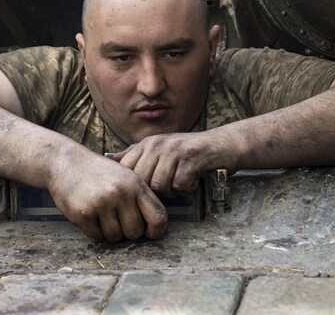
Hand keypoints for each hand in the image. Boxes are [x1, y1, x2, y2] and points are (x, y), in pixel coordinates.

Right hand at [48, 152, 167, 241]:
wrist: (66, 162)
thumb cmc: (99, 172)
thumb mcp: (126, 176)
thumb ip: (141, 197)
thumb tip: (156, 227)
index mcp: (136, 184)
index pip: (158, 217)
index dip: (157, 231)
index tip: (150, 234)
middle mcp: (121, 193)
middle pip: (135, 232)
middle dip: (127, 232)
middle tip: (118, 221)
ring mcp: (102, 203)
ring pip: (115, 237)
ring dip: (109, 232)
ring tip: (102, 215)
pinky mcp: (83, 213)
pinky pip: (96, 236)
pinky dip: (94, 230)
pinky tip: (90, 215)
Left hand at [112, 133, 228, 198]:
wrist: (223, 145)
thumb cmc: (189, 152)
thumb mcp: (160, 149)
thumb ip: (137, 155)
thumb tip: (111, 161)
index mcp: (147, 143)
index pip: (127, 169)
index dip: (134, 186)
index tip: (146, 191)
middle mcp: (158, 144)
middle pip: (142, 180)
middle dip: (154, 191)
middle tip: (169, 187)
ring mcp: (174, 150)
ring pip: (159, 185)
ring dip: (172, 191)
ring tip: (181, 183)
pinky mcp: (191, 158)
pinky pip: (179, 185)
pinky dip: (187, 188)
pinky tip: (193, 180)